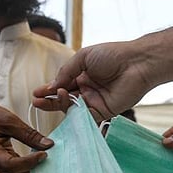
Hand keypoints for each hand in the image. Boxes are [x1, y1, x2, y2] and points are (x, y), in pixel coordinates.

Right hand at [0, 101, 52, 172]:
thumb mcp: (10, 121)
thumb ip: (29, 134)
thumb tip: (48, 145)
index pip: (10, 164)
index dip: (28, 162)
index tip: (44, 154)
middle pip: (14, 171)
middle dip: (33, 167)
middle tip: (51, 159)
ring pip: (16, 172)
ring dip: (32, 167)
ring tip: (47, 159)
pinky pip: (14, 168)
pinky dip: (27, 164)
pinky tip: (39, 159)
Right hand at [32, 42, 154, 120]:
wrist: (136, 63)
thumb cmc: (113, 55)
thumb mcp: (83, 57)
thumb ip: (66, 72)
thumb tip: (52, 87)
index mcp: (83, 76)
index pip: (62, 85)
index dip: (49, 90)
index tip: (36, 93)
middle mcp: (87, 90)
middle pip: (64, 99)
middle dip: (50, 100)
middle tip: (37, 101)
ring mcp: (95, 102)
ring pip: (72, 109)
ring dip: (60, 104)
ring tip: (53, 97)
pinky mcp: (104, 112)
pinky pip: (86, 117)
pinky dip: (74, 114)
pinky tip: (66, 106)